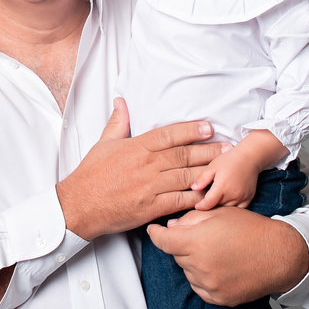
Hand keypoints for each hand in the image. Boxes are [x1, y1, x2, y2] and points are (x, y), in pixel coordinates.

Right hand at [55, 98, 224, 240]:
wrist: (79, 205)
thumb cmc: (90, 176)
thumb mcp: (103, 144)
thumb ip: (118, 123)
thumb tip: (121, 102)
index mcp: (136, 147)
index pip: (169, 135)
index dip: (191, 130)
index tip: (208, 127)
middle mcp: (146, 165)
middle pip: (184, 155)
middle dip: (209, 150)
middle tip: (228, 147)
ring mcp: (150, 186)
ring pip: (187, 176)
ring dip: (209, 172)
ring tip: (226, 169)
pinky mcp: (152, 207)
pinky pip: (180, 200)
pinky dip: (197, 198)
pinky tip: (210, 195)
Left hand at [146, 206, 308, 306]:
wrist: (280, 255)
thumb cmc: (251, 230)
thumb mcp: (219, 214)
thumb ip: (190, 220)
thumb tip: (171, 226)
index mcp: (197, 242)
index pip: (163, 240)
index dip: (155, 234)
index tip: (153, 230)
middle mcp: (200, 266)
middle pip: (176, 255)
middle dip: (183, 245)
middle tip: (203, 237)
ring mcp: (209, 285)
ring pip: (188, 271)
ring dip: (193, 262)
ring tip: (216, 252)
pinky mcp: (219, 298)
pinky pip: (200, 287)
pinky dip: (203, 278)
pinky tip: (220, 267)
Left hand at [190, 149, 259, 209]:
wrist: (249, 158)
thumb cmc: (229, 160)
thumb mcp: (212, 167)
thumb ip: (202, 178)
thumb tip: (194, 188)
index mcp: (222, 187)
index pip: (208, 204)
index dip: (201, 206)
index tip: (197, 206)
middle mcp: (232, 195)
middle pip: (218, 207)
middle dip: (211, 206)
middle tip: (206, 202)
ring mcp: (242, 197)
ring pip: (228, 209)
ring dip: (221, 207)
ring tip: (216, 202)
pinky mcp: (249, 198)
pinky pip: (239, 209)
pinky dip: (232, 208)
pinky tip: (228, 202)